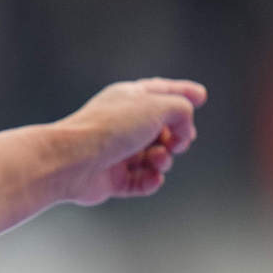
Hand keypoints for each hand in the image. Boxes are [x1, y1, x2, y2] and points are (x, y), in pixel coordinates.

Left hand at [60, 77, 206, 205]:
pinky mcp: (111, 178)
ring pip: (155, 157)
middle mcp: (122, 123)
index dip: (183, 92)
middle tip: (178, 142)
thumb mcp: (157, 106)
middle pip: (163, 129)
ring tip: (157, 159)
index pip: (161, 91)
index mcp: (129, 98)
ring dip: (164, 159)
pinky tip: (151, 177)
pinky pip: (141, 181)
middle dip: (177, 136)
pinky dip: (150, 180)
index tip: (201, 96)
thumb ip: (182, 110)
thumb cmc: (110, 128)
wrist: (72, 161)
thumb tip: (183, 131)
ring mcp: (116, 151)